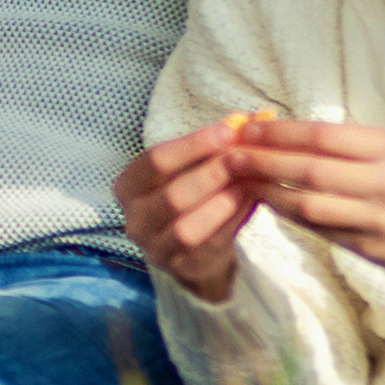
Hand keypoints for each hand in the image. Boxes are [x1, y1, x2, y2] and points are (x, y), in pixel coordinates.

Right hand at [113, 124, 262, 300]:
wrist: (195, 246)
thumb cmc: (193, 195)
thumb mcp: (196, 166)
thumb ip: (218, 145)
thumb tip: (256, 115)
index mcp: (128, 186)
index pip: (155, 161)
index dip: (193, 144)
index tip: (228, 130)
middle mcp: (134, 220)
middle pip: (172, 195)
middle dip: (212, 172)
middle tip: (243, 156)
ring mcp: (154, 249)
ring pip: (186, 227)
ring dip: (221, 202)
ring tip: (248, 182)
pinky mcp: (181, 268)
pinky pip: (208, 245)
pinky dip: (231, 222)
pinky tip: (249, 202)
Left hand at [228, 118, 384, 269]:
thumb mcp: (384, 147)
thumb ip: (338, 141)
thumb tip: (276, 130)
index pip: (324, 136)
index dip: (282, 132)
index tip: (250, 128)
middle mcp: (383, 182)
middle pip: (312, 170)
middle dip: (266, 161)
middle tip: (233, 154)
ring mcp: (375, 217)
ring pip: (309, 204)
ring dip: (268, 191)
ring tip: (241, 179)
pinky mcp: (364, 244)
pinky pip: (315, 227)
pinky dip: (285, 212)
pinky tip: (264, 200)